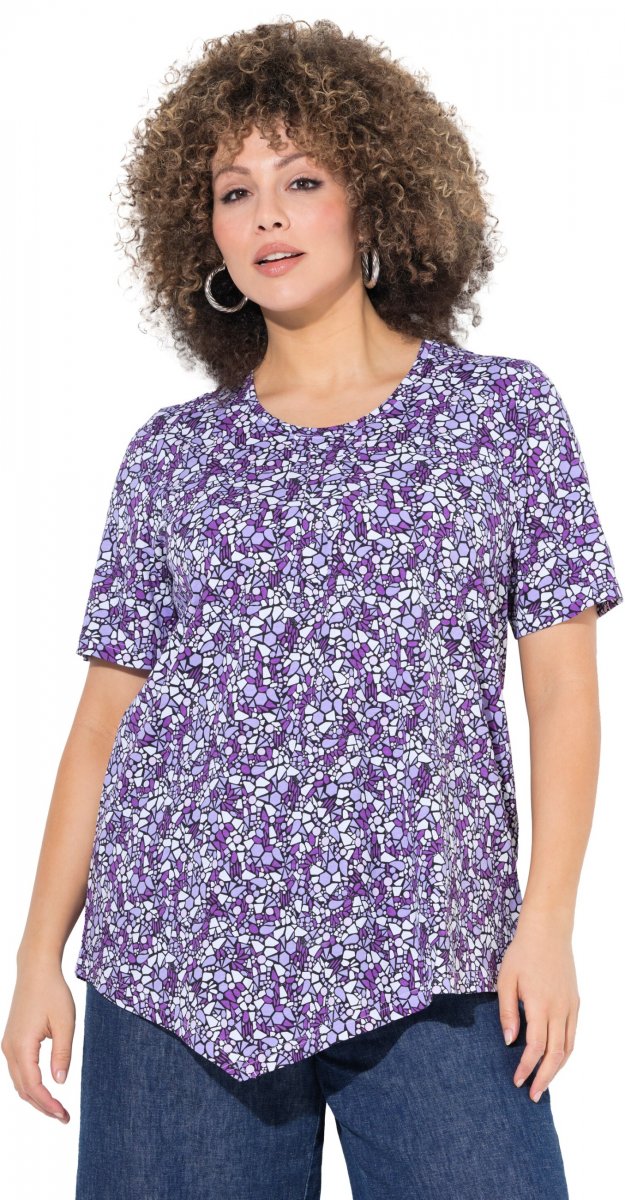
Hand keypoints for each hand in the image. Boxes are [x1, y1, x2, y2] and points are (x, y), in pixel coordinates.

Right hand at [1, 953, 75, 1122]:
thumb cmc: (52, 992)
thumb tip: (60, 1082)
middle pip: (23, 1089)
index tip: (64, 1115)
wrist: (36, 970)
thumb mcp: (65, 1022)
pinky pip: (18, 1070)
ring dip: (35, 1097)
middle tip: (63, 1117)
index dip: (48, 1104)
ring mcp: (8, 1045)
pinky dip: (30, 1084)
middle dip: (42, 1106)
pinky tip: (45, 1088)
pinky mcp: (12, 1040)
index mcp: (22, 1046)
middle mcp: (10, 1049)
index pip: (34, 1086)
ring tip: (56, 1107)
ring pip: (18, 1082)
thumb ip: (62, 1053)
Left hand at [496, 912, 579, 1101]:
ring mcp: (570, 1007)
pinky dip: (565, 1052)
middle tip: (533, 1095)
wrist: (548, 932)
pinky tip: (555, 1059)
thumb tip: (508, 1042)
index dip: (526, 1068)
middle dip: (544, 1078)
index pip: (535, 1048)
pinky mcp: (575, 1003)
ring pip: (568, 1048)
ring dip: (557, 1069)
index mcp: (540, 1005)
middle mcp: (559, 1010)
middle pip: (555, 1055)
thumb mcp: (506, 980)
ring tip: (544, 1083)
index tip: (516, 1080)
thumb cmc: (522, 953)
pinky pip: (573, 1035)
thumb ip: (507, 1012)